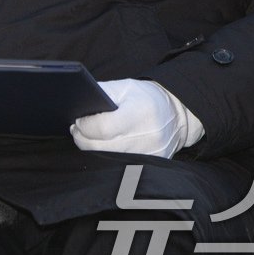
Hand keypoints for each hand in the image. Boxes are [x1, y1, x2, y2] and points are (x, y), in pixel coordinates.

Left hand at [70, 79, 202, 158]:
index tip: (77, 121)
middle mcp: (146, 138)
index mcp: (139, 114)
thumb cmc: (146, 98)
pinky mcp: (149, 166)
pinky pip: (119, 165)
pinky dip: (107, 156)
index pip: (103, 128)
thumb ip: (101, 92)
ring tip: (87, 136)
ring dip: (93, 148)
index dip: (85, 125)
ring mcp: (148, 155)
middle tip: (76, 129)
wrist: (177, 115)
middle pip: (102, 147)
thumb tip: (77, 103)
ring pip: (108, 159)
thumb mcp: (125, 87)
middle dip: (83, 138)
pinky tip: (102, 145)